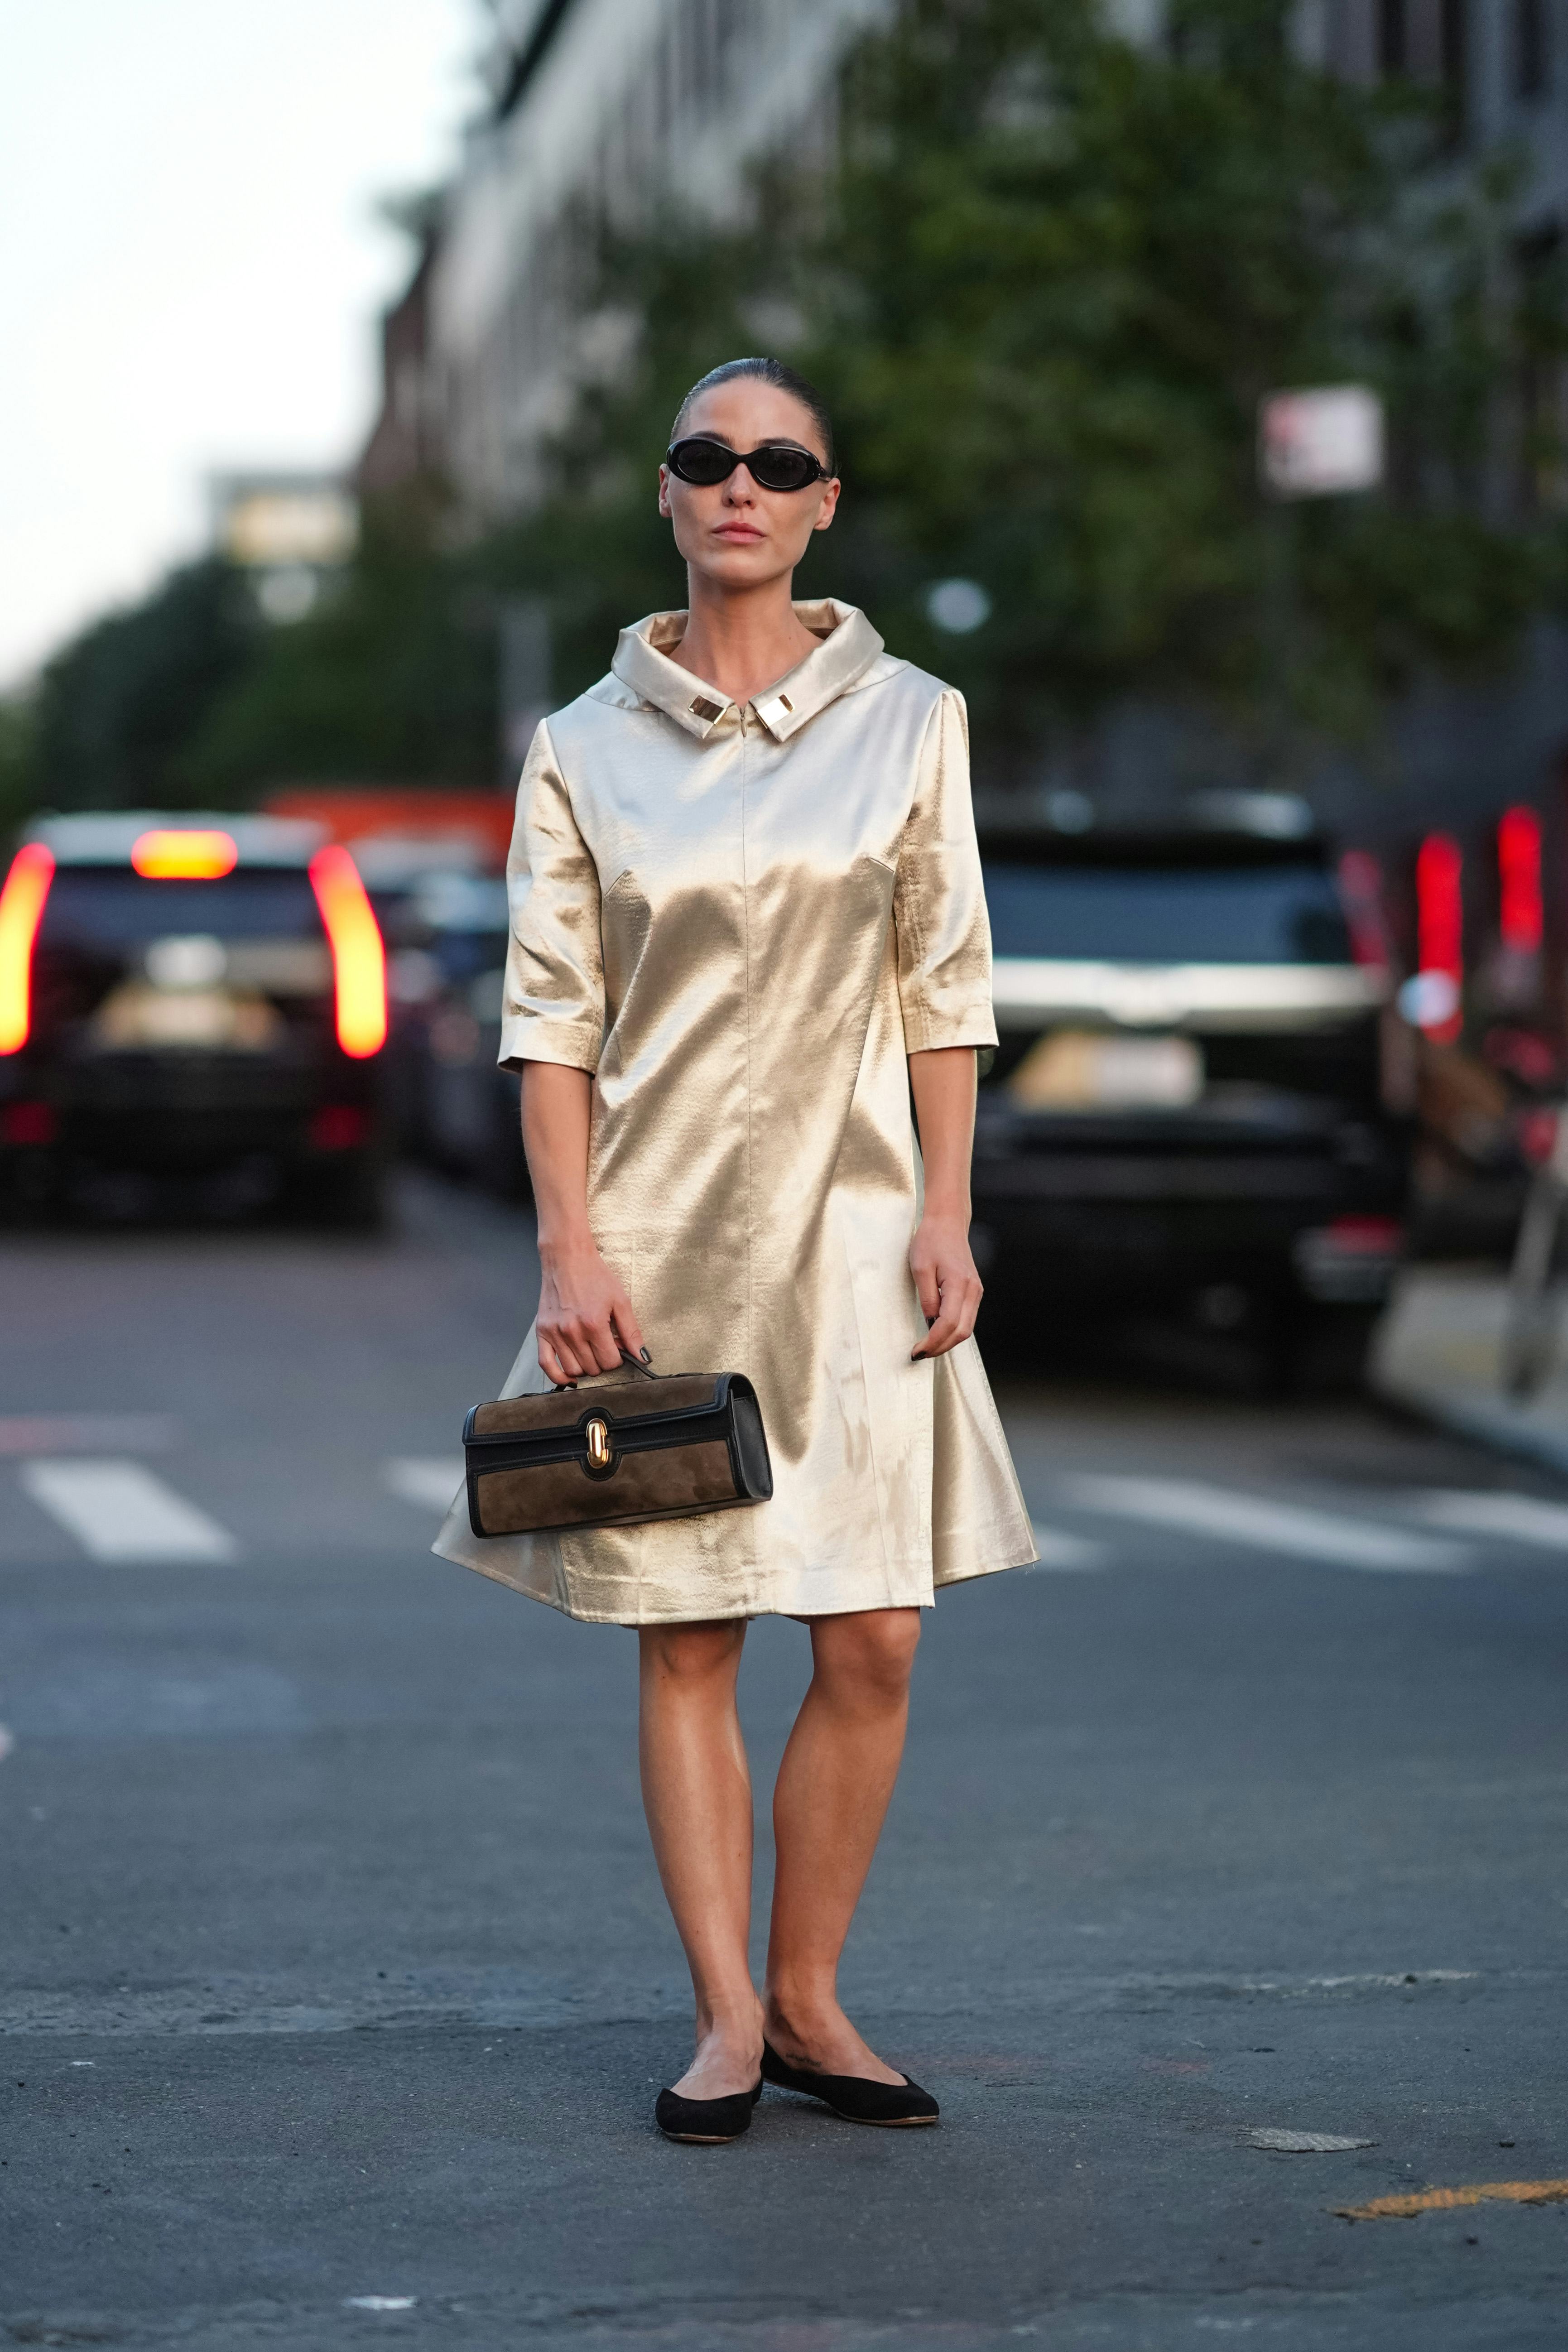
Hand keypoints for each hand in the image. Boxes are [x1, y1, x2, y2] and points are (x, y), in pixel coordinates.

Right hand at [536, 1233, 646, 1385]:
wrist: (567, 1259)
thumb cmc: (594, 1276)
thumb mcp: (620, 1301)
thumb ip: (632, 1331)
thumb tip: (642, 1356)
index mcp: (594, 1324)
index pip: (611, 1362)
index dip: (618, 1358)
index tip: (617, 1348)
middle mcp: (573, 1332)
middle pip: (593, 1368)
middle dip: (603, 1361)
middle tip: (604, 1346)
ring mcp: (555, 1333)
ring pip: (574, 1370)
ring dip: (586, 1367)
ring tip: (590, 1353)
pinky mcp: (541, 1332)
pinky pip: (546, 1365)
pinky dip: (558, 1376)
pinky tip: (570, 1377)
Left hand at [909, 1211, 982, 1358]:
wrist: (947, 1223)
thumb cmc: (931, 1241)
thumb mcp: (920, 1268)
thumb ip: (927, 1297)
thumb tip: (930, 1322)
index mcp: (960, 1284)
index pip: (948, 1324)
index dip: (933, 1342)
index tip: (917, 1351)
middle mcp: (973, 1291)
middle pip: (962, 1332)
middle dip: (941, 1348)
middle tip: (920, 1354)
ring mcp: (976, 1292)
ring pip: (966, 1328)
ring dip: (947, 1342)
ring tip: (927, 1347)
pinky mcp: (974, 1292)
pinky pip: (966, 1319)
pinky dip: (953, 1331)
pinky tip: (937, 1333)